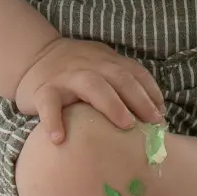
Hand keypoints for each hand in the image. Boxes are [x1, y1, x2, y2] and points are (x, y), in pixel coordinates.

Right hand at [14, 37, 164, 143]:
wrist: (33, 56)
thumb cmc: (75, 71)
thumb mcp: (100, 66)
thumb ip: (120, 82)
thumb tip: (152, 114)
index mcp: (106, 60)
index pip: (134, 72)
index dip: (151, 92)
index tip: (162, 114)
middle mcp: (90, 65)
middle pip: (119, 77)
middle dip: (140, 99)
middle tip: (153, 123)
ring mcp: (67, 76)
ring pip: (92, 85)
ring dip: (112, 105)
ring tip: (126, 126)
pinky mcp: (43, 90)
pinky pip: (49, 104)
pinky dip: (53, 121)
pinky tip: (59, 139)